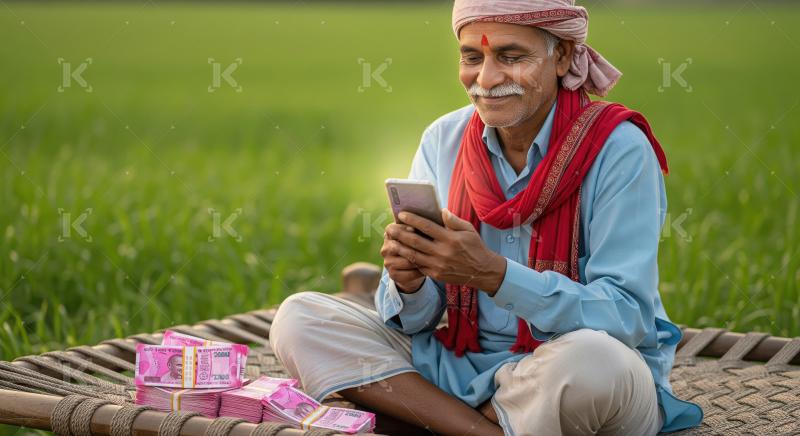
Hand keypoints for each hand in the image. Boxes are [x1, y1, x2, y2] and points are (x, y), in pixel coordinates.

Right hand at [380, 222, 425, 292]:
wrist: (412, 265)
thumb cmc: (421, 242)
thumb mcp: (422, 231)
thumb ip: (428, 223)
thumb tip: (444, 212)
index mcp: (389, 233)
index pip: (391, 229)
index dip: (402, 228)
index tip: (414, 228)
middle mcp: (386, 247)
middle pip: (397, 246)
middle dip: (412, 245)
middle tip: (426, 245)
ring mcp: (388, 262)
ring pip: (404, 260)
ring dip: (417, 260)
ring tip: (431, 259)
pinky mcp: (393, 275)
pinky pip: (406, 274)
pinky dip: (417, 272)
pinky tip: (427, 269)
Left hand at [386, 208, 506, 294]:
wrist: (483, 272)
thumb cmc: (475, 247)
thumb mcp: (468, 230)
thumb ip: (453, 220)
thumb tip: (441, 211)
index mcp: (450, 239)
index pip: (427, 227)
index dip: (412, 220)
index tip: (401, 214)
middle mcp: (442, 252)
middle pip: (415, 241)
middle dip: (400, 233)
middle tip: (389, 228)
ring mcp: (438, 265)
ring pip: (413, 255)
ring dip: (400, 248)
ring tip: (390, 241)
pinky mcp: (436, 275)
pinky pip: (418, 266)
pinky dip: (408, 260)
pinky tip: (401, 254)